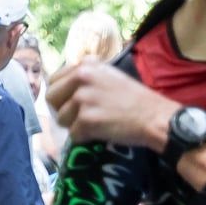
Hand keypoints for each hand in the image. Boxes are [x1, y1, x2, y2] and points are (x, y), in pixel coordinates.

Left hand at [48, 60, 177, 152]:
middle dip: (62, 110)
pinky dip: (85, 138)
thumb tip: (71, 75)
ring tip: (93, 126)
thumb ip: (89, 72)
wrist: (154, 117)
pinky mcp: (86, 120)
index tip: (69, 103)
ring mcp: (82, 99)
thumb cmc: (136, 98)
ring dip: (75, 126)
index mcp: (85, 66)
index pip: (53, 80)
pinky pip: (74, 134)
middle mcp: (81, 79)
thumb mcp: (110, 74)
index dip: (60, 95)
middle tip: (77, 118)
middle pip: (51, 99)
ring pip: (61, 119)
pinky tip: (100, 134)